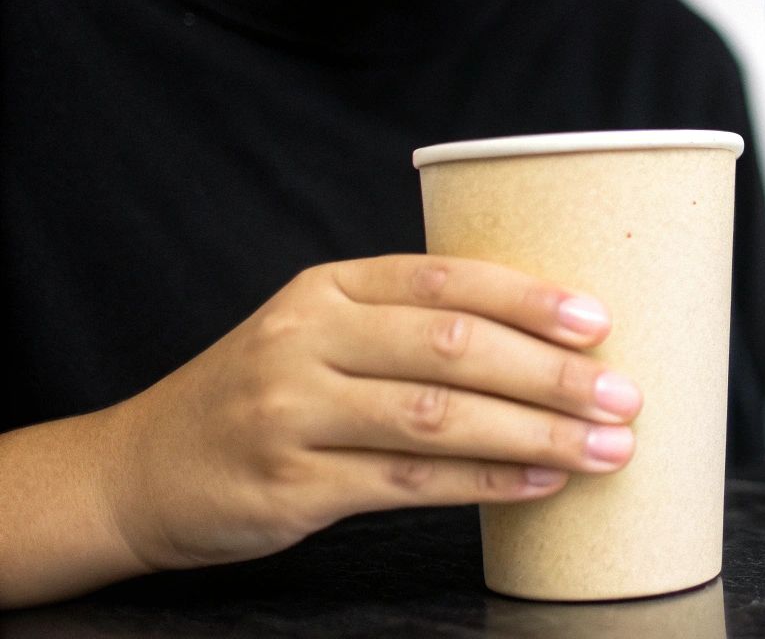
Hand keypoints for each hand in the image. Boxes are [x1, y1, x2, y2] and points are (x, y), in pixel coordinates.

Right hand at [102, 255, 641, 571]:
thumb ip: (409, 325)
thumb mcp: (318, 332)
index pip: (442, 278)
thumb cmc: (263, 394)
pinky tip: (544, 481)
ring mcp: (293, 414)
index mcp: (326, 287)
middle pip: (452, 347)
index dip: (527, 296)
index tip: (597, 319)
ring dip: (536, 432)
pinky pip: (411, 483)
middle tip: (623, 394)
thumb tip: (548, 337)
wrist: (141, 471)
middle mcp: (306, 340)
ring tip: (605, 445)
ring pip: (439, 418)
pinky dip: (488, 482)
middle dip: (550, 372)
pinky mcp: (292, 486)